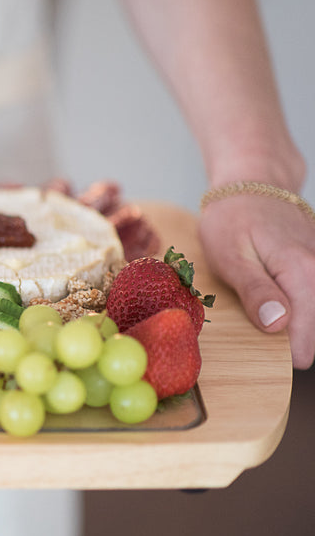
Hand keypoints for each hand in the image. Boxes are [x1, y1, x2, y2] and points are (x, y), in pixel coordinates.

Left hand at [198, 195, 314, 368]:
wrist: (253, 182)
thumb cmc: (233, 219)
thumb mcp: (231, 257)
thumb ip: (257, 292)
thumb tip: (278, 325)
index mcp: (303, 274)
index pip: (305, 342)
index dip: (279, 353)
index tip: (256, 346)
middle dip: (287, 339)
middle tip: (255, 318)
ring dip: (295, 323)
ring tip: (266, 307)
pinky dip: (300, 307)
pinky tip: (278, 298)